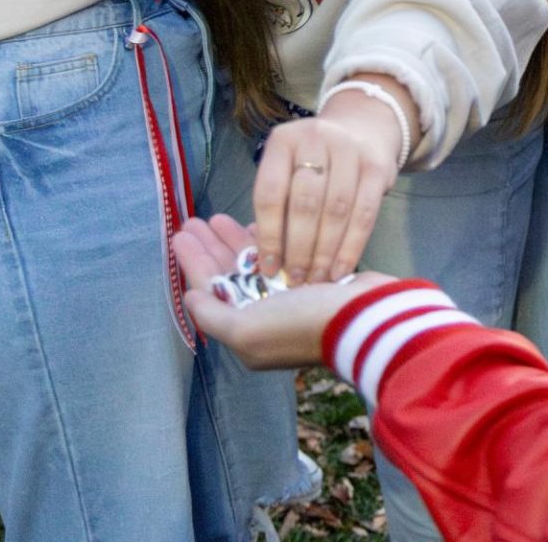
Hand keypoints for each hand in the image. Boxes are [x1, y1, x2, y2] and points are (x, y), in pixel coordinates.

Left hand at [175, 215, 397, 368]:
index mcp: (246, 329)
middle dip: (210, 247)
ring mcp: (289, 297)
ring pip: (252, 264)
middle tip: (194, 219)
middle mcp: (265, 314)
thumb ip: (213, 317)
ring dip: (234, 241)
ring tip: (217, 216)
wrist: (365, 319)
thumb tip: (190, 299)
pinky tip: (255, 224)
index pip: (210, 290)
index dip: (194, 262)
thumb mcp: (247, 331)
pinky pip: (279, 257)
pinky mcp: (312, 280)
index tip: (182, 233)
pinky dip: (266, 241)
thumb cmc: (302, 324)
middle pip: (228, 274)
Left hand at [250, 79, 408, 284]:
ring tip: (317, 279)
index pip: (270, 193)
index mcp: (283, 141)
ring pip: (336, 210)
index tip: (269, 267)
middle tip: (295, 280)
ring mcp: (350, 149)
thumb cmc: (314, 163)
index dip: (269, 235)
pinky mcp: (378, 166)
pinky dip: (352, 246)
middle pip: (305, 203)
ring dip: (325, 252)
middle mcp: (316, 138)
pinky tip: (342, 269)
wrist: (361, 130)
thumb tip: (271, 261)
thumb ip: (278, 207)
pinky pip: (365, 214)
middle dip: (299, 248)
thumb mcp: (287, 170)